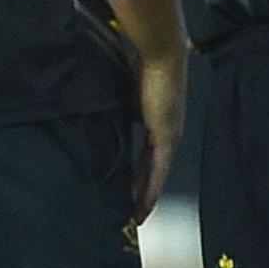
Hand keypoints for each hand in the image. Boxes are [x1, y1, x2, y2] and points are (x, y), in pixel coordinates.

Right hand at [127, 65, 181, 233]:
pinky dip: (150, 189)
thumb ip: (115, 104)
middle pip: (153, 169)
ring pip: (156, 174)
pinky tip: (142, 204)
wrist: (159, 52)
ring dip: (146, 196)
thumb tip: (98, 112)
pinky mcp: (167, 136)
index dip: (138, 173)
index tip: (128, 189)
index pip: (147, 153)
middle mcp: (168, 130)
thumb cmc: (140, 60)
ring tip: (136, 215)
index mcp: (157, 118)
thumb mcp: (122, 89)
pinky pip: (158, 170)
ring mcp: (169, 134)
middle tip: (132, 211)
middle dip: (142, 191)